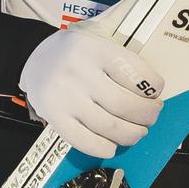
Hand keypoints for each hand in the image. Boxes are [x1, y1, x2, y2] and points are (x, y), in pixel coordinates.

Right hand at [19, 30, 164, 157]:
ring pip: (108, 126)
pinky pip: (83, 141)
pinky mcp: (54, 117)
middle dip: (146, 114)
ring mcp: (65, 97)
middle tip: (151, 116)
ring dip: (131, 134)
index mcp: (94, 49)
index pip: (134, 72)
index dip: (152, 86)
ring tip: (138, 132)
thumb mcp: (97, 39)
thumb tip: (153, 73)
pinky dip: (103, 148)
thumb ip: (120, 54)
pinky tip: (112, 146)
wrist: (32, 58)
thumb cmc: (75, 52)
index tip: (156, 92)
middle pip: (124, 104)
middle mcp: (79, 73)